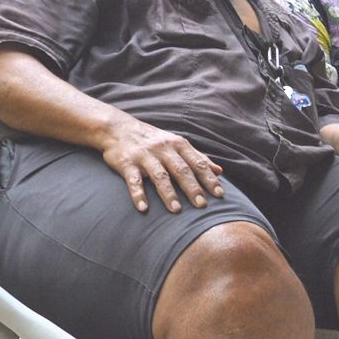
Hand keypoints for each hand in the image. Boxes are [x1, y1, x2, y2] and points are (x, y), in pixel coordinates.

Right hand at [99, 115, 224, 213]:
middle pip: (181, 170)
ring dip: (168, 193)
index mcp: (178, 144)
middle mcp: (163, 149)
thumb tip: (220, 171)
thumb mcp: (177, 143)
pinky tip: (143, 208)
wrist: (118, 128)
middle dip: (192, 188)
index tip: (220, 194)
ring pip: (160, 176)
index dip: (209, 178)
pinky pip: (134, 181)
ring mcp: (145, 156)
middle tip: (202, 205)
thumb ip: (197, 157)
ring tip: (176, 210)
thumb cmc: (153, 140)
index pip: (197, 163)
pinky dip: (138, 194)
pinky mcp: (127, 163)